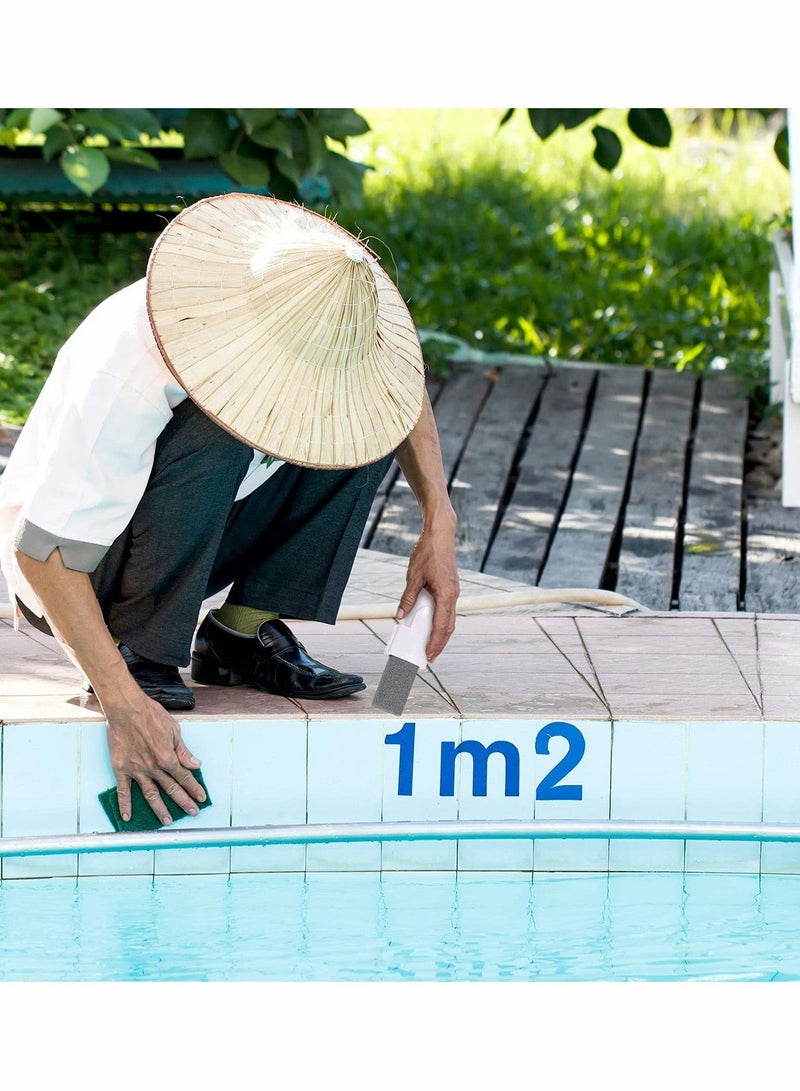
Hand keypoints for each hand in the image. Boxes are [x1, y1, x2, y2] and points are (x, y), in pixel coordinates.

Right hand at [103, 687, 204, 824]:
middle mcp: (153, 767)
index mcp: (168, 757)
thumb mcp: (174, 730)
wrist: (126, 708)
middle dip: (183, 802)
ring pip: (150, 794)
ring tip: (167, 821)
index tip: (201, 798)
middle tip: (192, 813)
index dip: (194, 788)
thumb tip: (195, 764)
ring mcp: (136, 770)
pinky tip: (127, 816)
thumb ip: (183, 750)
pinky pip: (123, 790)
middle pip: (171, 789)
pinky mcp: (121, 769)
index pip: (184, 777)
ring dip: (159, 809)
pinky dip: (124, 804)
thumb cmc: (151, 715)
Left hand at [397, 517, 459, 661]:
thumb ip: (408, 598)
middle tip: (430, 656)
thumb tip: (400, 616)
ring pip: (450, 618)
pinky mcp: (452, 586)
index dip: (435, 642)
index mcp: (445, 594)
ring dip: (441, 633)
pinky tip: (431, 623)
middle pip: (449, 626)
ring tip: (430, 644)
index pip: (441, 625)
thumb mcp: (413, 577)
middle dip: (440, 643)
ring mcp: (454, 591)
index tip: (429, 655)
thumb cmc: (427, 552)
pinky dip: (441, 620)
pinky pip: (448, 609)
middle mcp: (453, 595)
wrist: (440, 534)